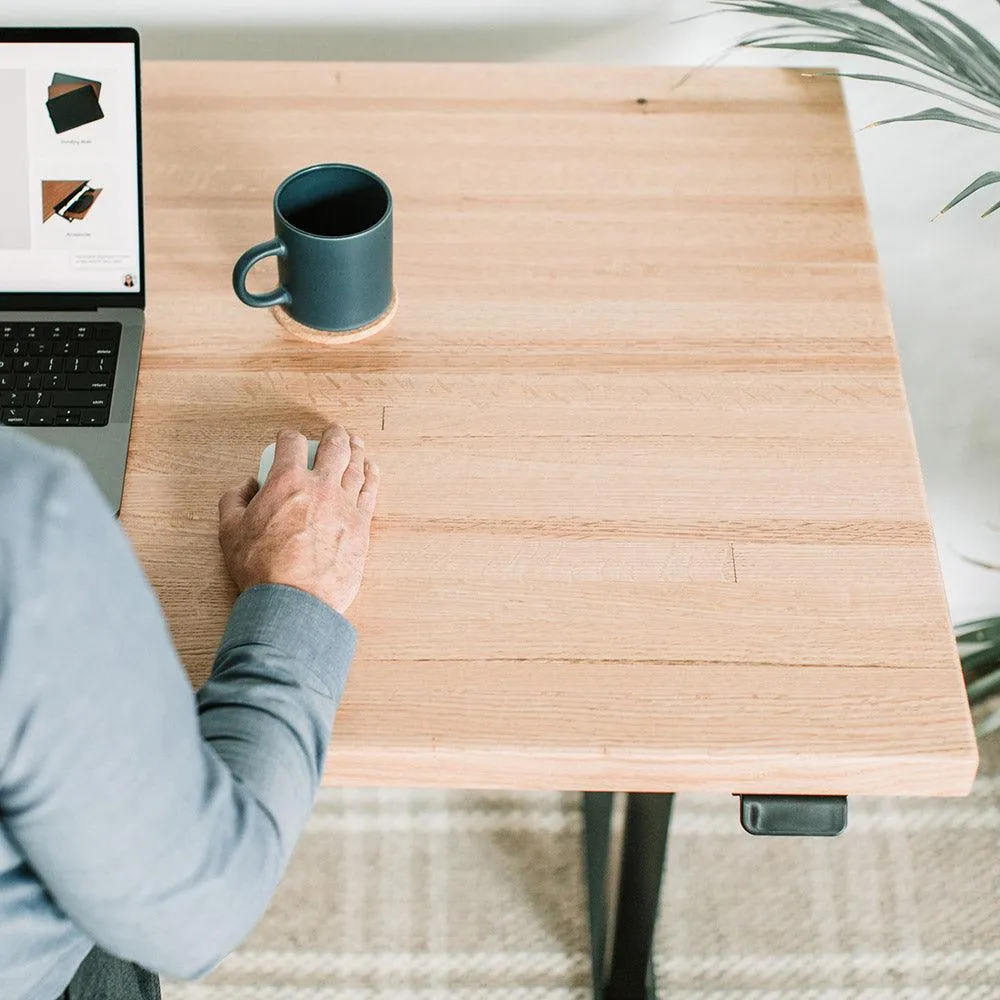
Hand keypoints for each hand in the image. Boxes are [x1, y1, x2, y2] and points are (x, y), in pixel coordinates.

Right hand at [218, 425, 379, 614]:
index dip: (288, 437)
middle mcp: (321, 487)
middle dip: (334, 434)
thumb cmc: (261, 568)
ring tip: (356, 443)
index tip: (288, 439)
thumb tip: (246, 486)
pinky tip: (371, 469)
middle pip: (334, 447)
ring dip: (356, 450)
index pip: (291, 444)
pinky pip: (370, 492)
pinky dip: (372, 476)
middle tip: (334, 431)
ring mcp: (345, 505)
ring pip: (356, 466)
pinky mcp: (361, 526)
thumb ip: (233, 501)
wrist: (294, 600)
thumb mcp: (229, 531)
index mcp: (287, 482)